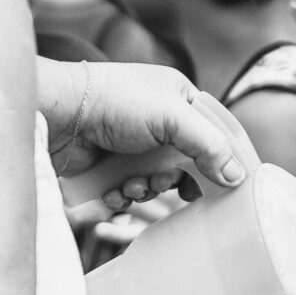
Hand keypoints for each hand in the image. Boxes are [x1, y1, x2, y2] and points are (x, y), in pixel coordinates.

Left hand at [38, 60, 254, 209]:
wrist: (58, 114)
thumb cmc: (115, 102)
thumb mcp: (173, 116)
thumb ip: (209, 145)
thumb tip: (237, 176)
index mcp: (178, 100)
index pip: (213, 133)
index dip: (220, 159)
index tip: (225, 184)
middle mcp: (158, 122)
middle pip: (186, 164)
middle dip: (174, 178)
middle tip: (163, 179)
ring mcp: (133, 145)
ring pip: (158, 182)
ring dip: (147, 188)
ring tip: (131, 183)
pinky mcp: (110, 166)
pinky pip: (131, 191)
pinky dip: (124, 195)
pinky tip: (113, 189)